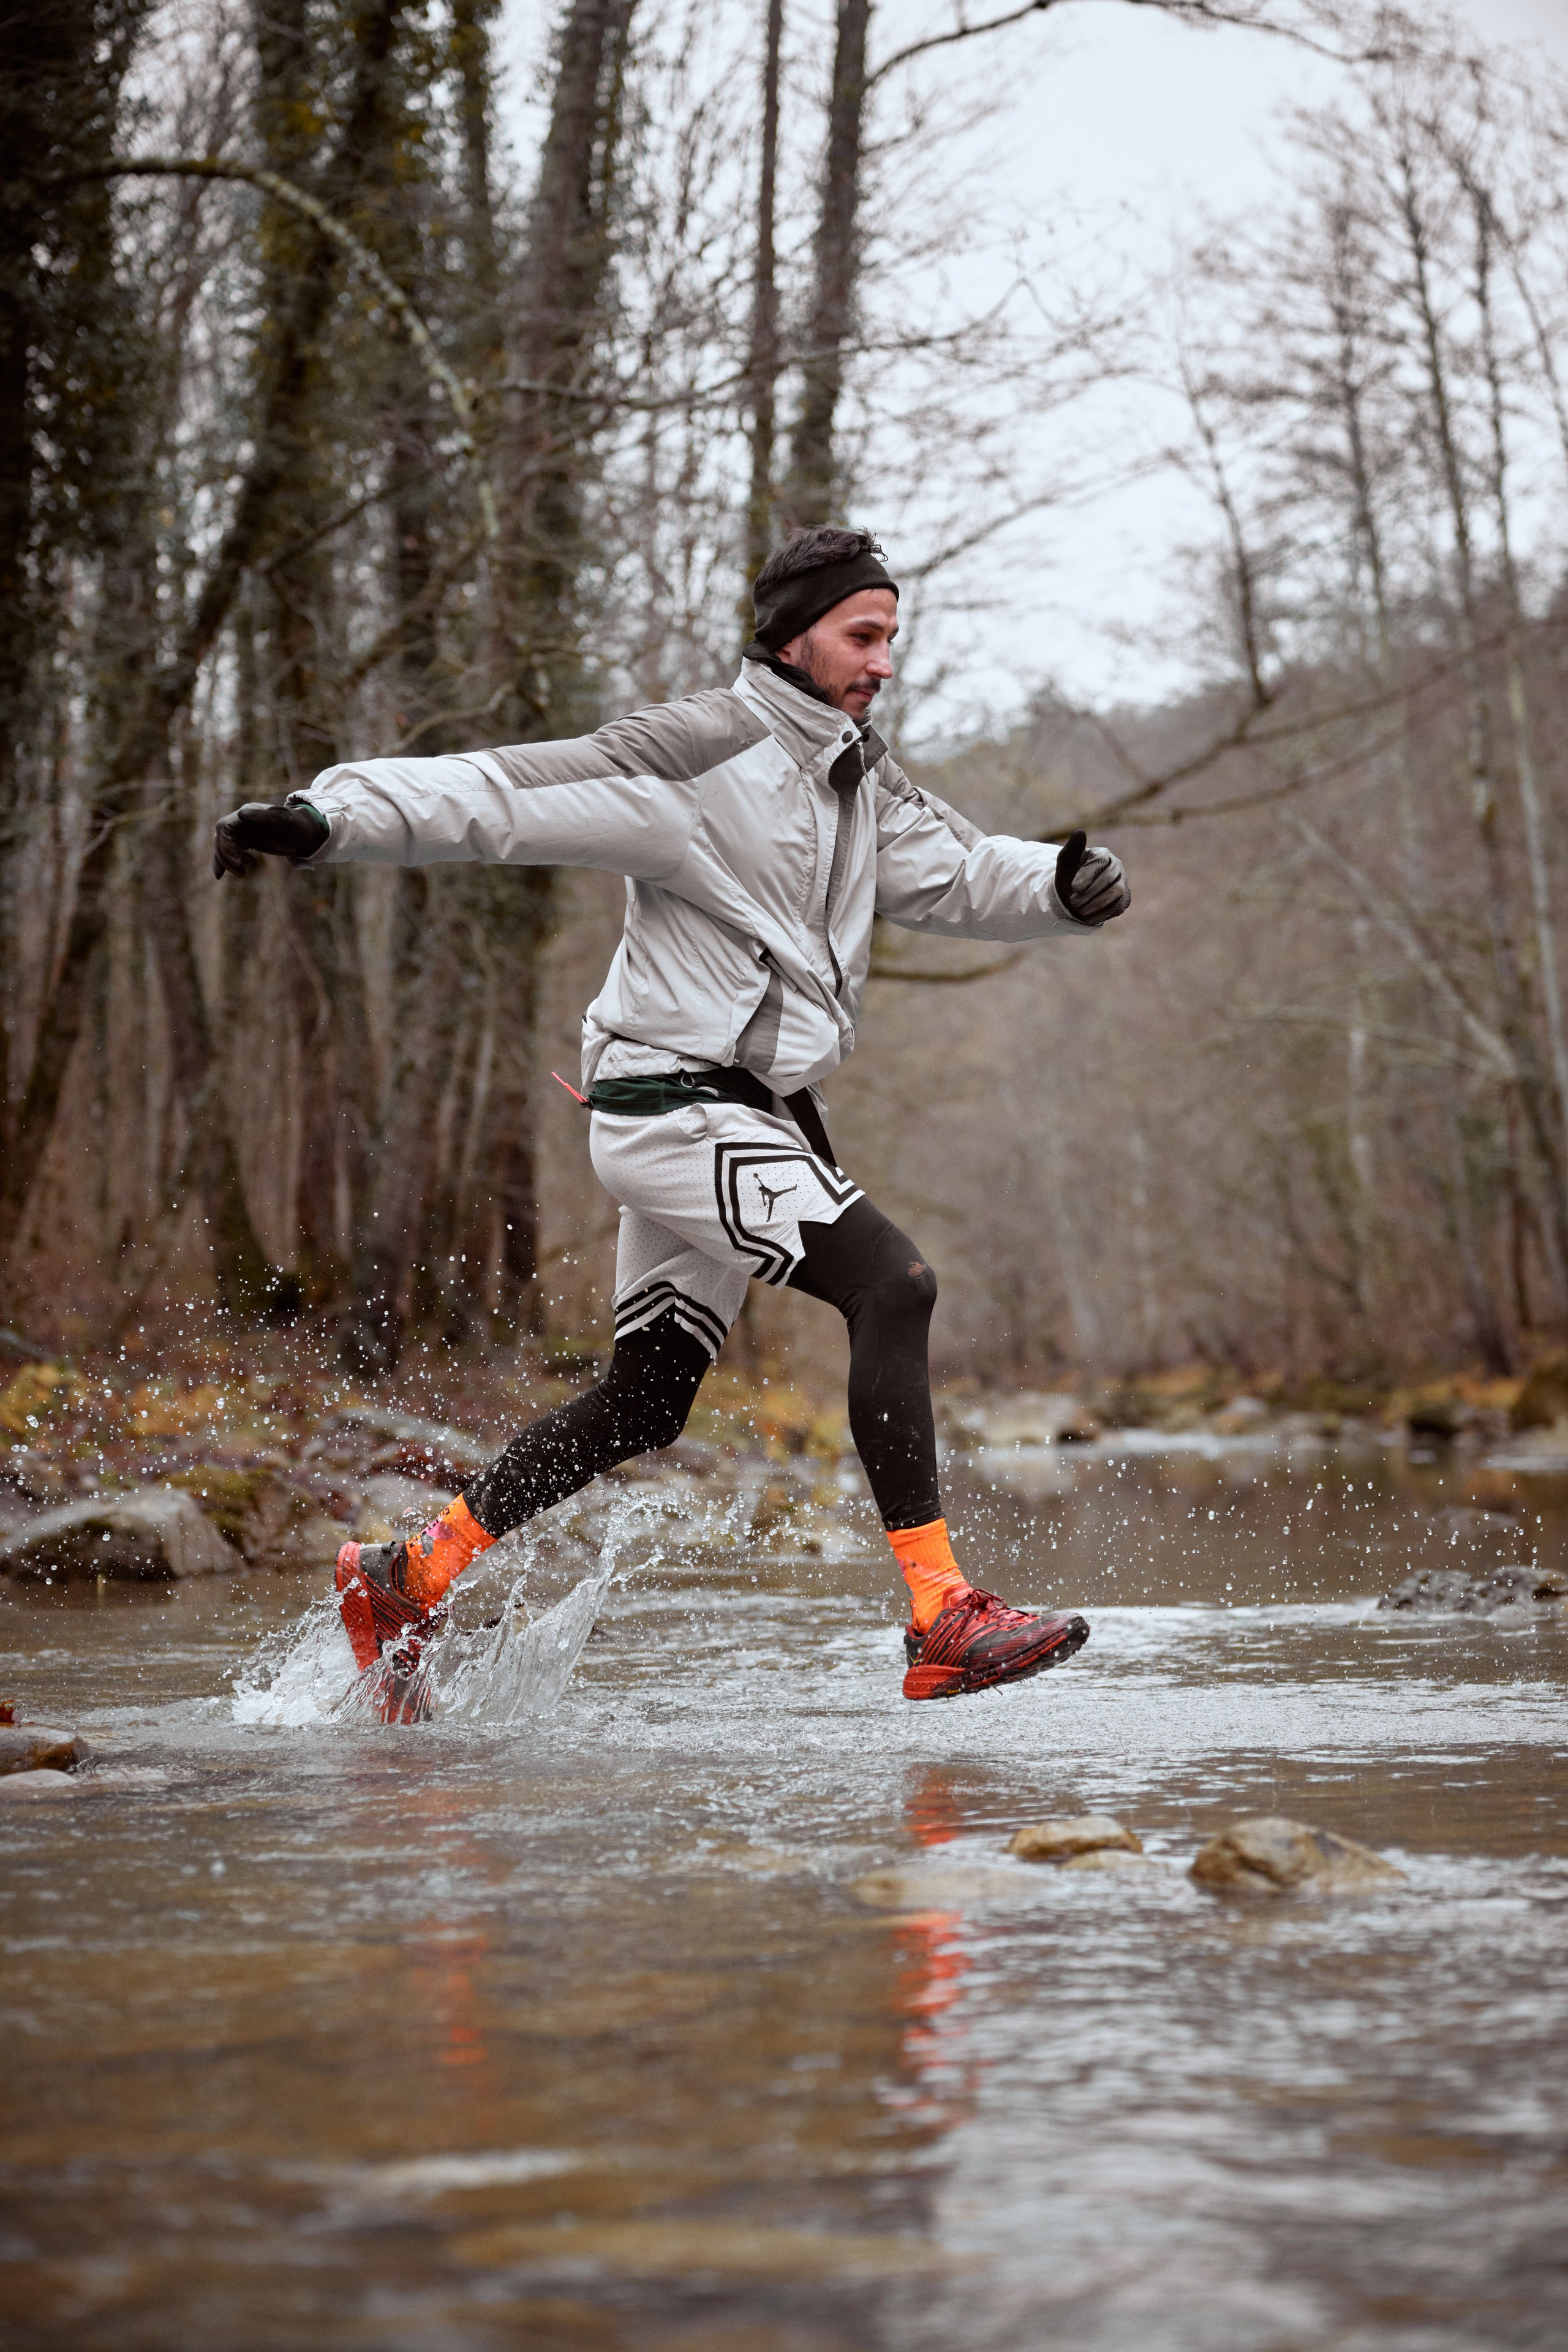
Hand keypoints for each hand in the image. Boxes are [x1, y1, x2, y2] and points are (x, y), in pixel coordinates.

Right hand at [212, 798, 328, 879]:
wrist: (306, 832)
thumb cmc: (297, 825)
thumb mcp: (284, 821)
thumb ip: (263, 817)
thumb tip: (241, 813)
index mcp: (248, 813)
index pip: (225, 827)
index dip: (227, 845)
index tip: (239, 861)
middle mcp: (242, 821)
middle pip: (221, 838)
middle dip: (227, 856)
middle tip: (244, 871)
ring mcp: (242, 831)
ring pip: (222, 846)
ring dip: (227, 862)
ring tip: (243, 874)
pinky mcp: (245, 841)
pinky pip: (228, 851)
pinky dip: (222, 862)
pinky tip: (219, 875)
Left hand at [1053, 829, 1129, 926]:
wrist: (1073, 894)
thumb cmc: (1070, 873)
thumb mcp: (1066, 860)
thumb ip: (1073, 847)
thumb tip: (1079, 832)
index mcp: (1104, 855)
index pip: (1101, 863)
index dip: (1087, 876)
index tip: (1074, 887)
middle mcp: (1117, 868)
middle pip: (1110, 879)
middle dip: (1091, 893)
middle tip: (1073, 901)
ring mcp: (1123, 884)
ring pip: (1117, 893)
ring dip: (1096, 903)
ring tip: (1079, 910)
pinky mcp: (1123, 900)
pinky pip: (1117, 907)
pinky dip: (1101, 913)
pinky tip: (1087, 917)